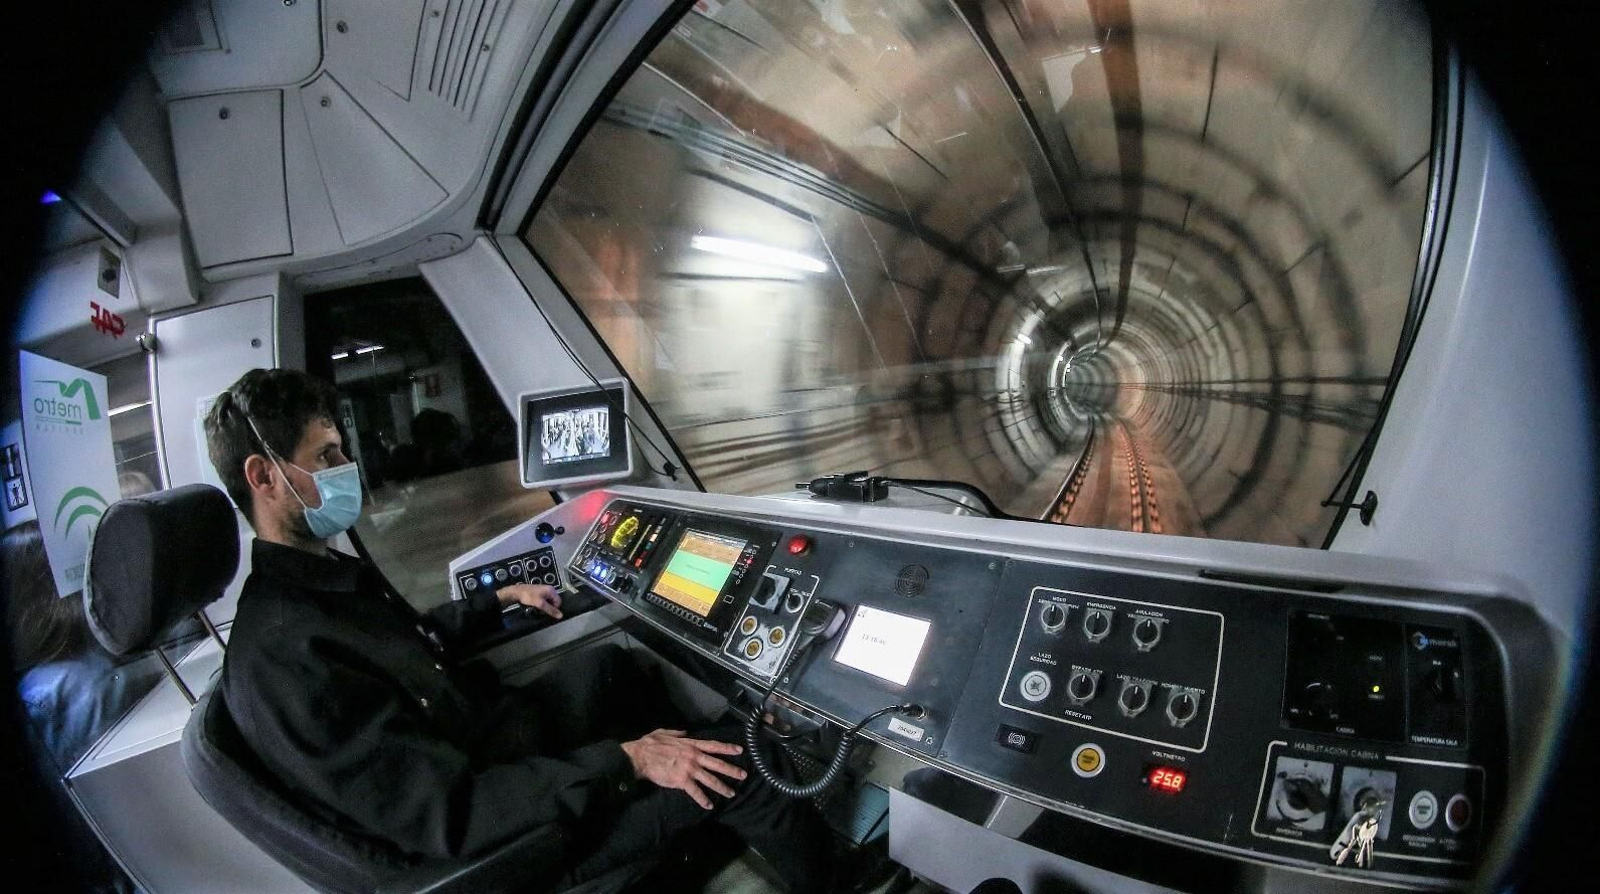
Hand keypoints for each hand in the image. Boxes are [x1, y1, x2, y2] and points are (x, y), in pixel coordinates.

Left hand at [495, 583, 561, 618]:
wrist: (517, 593)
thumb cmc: (528, 596)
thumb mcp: (541, 604)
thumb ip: (551, 610)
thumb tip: (560, 615)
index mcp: (551, 590)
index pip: (559, 602)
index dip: (554, 608)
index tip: (547, 612)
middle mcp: (548, 589)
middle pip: (554, 602)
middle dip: (548, 607)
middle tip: (541, 610)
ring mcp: (543, 591)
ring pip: (548, 602)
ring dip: (544, 607)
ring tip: (537, 608)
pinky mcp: (539, 593)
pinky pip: (543, 601)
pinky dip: (540, 604)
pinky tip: (535, 605)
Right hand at [619, 729, 745, 808]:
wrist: (640, 757)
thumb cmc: (650, 744)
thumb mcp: (665, 732)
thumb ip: (677, 733)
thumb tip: (685, 732)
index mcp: (691, 745)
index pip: (713, 746)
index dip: (727, 748)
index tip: (740, 750)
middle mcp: (694, 757)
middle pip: (717, 764)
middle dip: (732, 770)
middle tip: (744, 775)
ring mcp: (689, 769)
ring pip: (710, 780)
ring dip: (722, 787)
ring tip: (732, 793)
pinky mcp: (682, 781)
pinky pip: (696, 792)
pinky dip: (703, 800)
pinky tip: (709, 805)